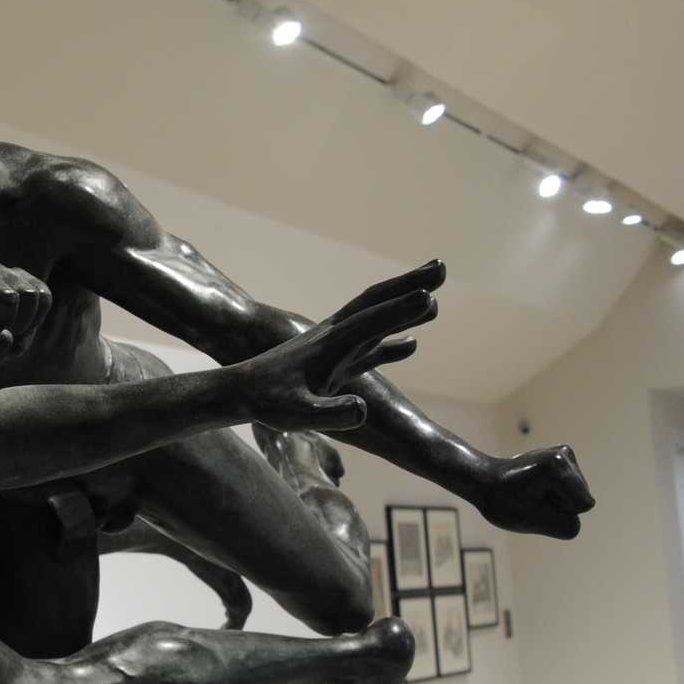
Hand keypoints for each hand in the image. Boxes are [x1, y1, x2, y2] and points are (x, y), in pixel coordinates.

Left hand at [0, 262, 50, 377]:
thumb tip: (7, 336)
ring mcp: (0, 271)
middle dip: (9, 324)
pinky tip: (23, 327)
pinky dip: (38, 318)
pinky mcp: (23, 277)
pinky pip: (44, 297)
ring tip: (11, 333)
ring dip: (24, 322)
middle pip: (9, 296)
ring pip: (30, 294)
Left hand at [237, 261, 442, 431]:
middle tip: (443, 267)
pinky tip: (411, 344)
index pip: (369, 323)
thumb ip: (329, 414)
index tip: (429, 297)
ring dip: (403, 298)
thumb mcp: (296, 416)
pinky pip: (368, 338)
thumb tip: (363, 409)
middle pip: (375, 302)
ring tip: (435, 291)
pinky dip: (390, 333)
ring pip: (374, 312)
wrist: (240, 392)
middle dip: (409, 284)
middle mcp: (334, 334)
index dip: (398, 312)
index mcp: (329, 346)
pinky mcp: (333, 354)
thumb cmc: (267, 404)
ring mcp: (334, 341)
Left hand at [475, 446, 593, 538]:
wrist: (484, 481)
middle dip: (556, 506)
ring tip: (529, 492)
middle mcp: (564, 454)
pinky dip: (554, 493)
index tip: (530, 502)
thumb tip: (586, 506)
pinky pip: (572, 491)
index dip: (557, 513)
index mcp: (556, 465)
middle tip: (528, 497)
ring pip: (577, 495)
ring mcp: (565, 454)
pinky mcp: (564, 458)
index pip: (581, 506)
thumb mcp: (530, 521)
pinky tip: (535, 486)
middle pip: (581, 499)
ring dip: (554, 500)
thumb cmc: (502, 501)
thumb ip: (565, 525)